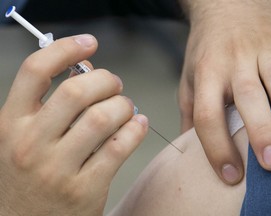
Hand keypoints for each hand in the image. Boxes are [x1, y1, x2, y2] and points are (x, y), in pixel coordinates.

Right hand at [0, 35, 147, 214]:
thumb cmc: (29, 174)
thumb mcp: (25, 136)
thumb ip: (52, 103)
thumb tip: (88, 69)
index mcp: (10, 124)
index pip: (35, 71)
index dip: (65, 49)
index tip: (89, 43)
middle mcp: (30, 144)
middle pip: (77, 90)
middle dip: (106, 80)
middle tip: (115, 84)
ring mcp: (57, 169)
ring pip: (103, 117)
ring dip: (123, 105)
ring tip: (126, 107)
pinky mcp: (85, 189)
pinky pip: (119, 146)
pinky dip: (135, 129)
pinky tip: (137, 124)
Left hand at [179, 0, 270, 183]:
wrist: (227, 4)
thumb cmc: (206, 49)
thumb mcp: (189, 78)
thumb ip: (189, 112)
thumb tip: (186, 147)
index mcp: (207, 73)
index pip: (207, 114)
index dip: (215, 146)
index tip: (228, 174)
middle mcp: (234, 63)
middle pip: (247, 98)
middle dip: (261, 132)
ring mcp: (263, 53)